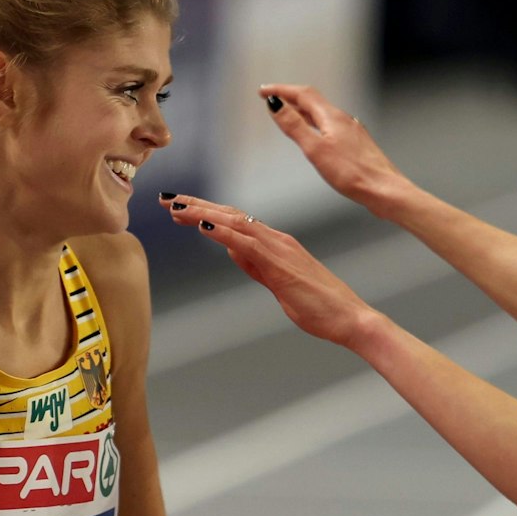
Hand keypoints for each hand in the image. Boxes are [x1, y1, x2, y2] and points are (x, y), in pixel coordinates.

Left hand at [164, 197, 373, 346]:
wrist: (349, 317)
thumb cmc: (320, 305)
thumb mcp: (279, 283)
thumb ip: (256, 265)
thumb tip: (231, 249)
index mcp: (277, 243)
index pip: (236, 220)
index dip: (207, 211)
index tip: (181, 208)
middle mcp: (277, 239)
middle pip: (230, 214)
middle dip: (196, 205)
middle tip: (167, 198)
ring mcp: (280, 249)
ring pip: (235, 222)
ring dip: (203, 213)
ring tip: (176, 208)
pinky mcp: (280, 264)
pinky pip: (247, 242)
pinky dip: (223, 231)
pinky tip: (202, 226)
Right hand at [259, 84, 409, 207]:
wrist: (385, 190)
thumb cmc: (353, 174)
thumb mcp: (315, 150)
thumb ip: (294, 126)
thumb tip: (275, 103)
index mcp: (332, 117)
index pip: (303, 94)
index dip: (281, 89)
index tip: (262, 91)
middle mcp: (344, 120)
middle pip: (313, 101)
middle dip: (290, 98)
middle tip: (271, 98)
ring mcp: (352, 132)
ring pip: (322, 115)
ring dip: (302, 111)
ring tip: (287, 113)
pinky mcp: (357, 145)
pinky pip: (331, 127)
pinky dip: (316, 124)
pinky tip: (316, 136)